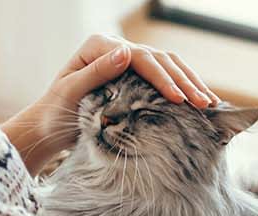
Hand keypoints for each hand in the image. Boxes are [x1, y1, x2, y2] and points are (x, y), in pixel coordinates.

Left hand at [2, 34, 219, 173]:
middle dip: (184, 81)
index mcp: (99, 46)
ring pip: (167, 65)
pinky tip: (199, 100)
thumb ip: (97, 72)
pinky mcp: (134, 76)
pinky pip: (164, 77)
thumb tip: (126, 52)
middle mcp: (115, 48)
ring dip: (190, 83)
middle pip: (159, 59)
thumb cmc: (54, 112)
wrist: (47, 126)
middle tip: (204, 103)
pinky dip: (183, 88)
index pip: (140, 57)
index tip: (178, 98)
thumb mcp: (70, 92)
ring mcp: (126, 61)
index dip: (162, 77)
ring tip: (210, 102)